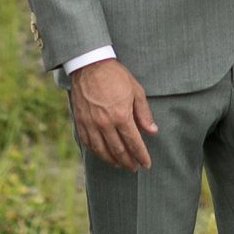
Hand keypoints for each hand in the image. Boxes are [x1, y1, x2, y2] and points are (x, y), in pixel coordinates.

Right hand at [69, 57, 158, 171]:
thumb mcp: (136, 91)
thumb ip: (144, 113)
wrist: (90, 66)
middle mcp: (106, 124)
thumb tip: (152, 131)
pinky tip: (103, 155)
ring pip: (102, 151)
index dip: (141, 156)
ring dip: (113, 161)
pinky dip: (97, 152)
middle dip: (128, 162)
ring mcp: (91, 124)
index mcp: (121, 116)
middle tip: (135, 168)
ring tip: (120, 166)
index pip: (134, 143)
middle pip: (118, 151)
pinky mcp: (81, 122)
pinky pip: (88, 143)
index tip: (147, 164)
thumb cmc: (116, 76)